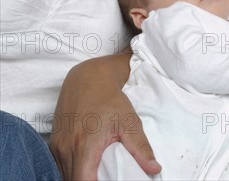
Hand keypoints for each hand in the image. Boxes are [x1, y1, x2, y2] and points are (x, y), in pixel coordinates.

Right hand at [49, 54, 160, 179]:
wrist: (87, 77)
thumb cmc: (109, 98)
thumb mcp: (129, 120)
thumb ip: (141, 147)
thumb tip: (154, 168)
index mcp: (85, 144)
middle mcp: (67, 147)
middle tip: (106, 178)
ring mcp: (58, 145)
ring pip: (65, 175)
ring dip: (79, 177)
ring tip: (97, 174)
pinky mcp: (54, 143)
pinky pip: (60, 166)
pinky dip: (71, 171)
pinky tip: (86, 167)